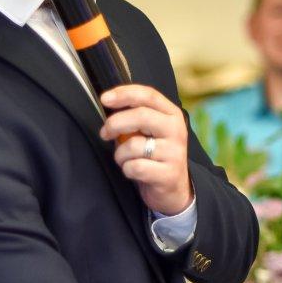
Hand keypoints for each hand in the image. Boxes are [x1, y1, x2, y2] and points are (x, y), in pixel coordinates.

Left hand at [99, 83, 192, 215]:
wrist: (173, 188)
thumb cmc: (155, 154)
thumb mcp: (149, 130)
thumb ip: (135, 116)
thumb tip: (109, 104)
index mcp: (171, 115)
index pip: (148, 95)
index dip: (124, 94)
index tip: (105, 99)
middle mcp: (176, 130)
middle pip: (141, 115)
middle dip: (115, 123)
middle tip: (105, 133)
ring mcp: (174, 152)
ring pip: (134, 145)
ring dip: (120, 154)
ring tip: (125, 159)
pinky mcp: (168, 174)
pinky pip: (135, 167)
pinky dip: (127, 169)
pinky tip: (133, 171)